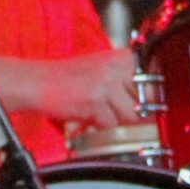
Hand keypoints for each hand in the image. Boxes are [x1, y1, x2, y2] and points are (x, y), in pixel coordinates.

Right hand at [7, 49, 142, 130]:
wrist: (37, 82)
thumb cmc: (67, 78)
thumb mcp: (102, 68)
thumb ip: (125, 80)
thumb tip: (149, 103)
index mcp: (122, 57)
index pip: (152, 80)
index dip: (152, 97)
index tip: (151, 108)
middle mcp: (116, 67)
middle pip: (146, 99)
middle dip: (139, 114)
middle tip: (131, 122)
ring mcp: (106, 84)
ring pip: (131, 115)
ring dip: (121, 125)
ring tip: (108, 124)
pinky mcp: (94, 102)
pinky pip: (111, 125)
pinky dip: (103, 131)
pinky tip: (93, 127)